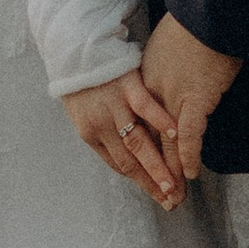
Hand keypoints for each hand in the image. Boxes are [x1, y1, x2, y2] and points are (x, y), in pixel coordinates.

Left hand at [61, 69, 185, 207]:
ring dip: (157, 164)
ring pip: (138, 141)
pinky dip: (160, 121)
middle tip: (171, 199)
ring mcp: (115, 105)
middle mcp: (101, 124)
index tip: (159, 196)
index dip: (140, 182)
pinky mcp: (127, 84)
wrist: (73, 48)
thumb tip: (127, 157)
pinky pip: (145, 107)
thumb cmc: (80, 82)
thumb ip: (105, 135)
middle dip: (152, 182)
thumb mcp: (84, 113)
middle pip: (130, 160)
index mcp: (90, 133)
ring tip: (173, 182)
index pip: (119, 165)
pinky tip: (175, 134)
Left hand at [139, 15, 242, 181]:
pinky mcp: (193, 98)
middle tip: (159, 198)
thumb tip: (163, 89)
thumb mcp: (161, 53)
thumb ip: (158, 75)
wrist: (205, 13)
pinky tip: (191, 174)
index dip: (139, 155)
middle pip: (145, 143)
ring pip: (164, 145)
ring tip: (173, 196)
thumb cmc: (189, 27)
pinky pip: (188, 135)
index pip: (133, 129)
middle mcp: (148, 96)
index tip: (144, 174)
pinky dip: (188, 156)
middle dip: (152, 174)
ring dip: (170, 174)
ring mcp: (168, 98)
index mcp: (138, 84)